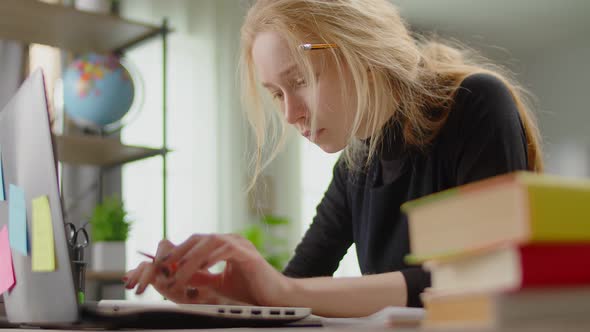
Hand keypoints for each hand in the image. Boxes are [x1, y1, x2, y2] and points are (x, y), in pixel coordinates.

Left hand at [124, 234, 292, 305]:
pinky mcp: (249, 254)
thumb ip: (201, 278)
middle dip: (179, 252)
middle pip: (199, 239)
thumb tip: (176, 277)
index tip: (162, 266)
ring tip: (179, 273)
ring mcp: (241, 245)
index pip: (195, 243)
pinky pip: (227, 249)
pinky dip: (213, 257)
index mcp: (223, 246)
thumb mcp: (218, 284)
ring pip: (210, 242)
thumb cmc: (250, 291)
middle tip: (164, 267)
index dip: (177, 252)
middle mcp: (231, 241)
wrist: (275, 298)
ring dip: (191, 258)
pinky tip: (203, 267)